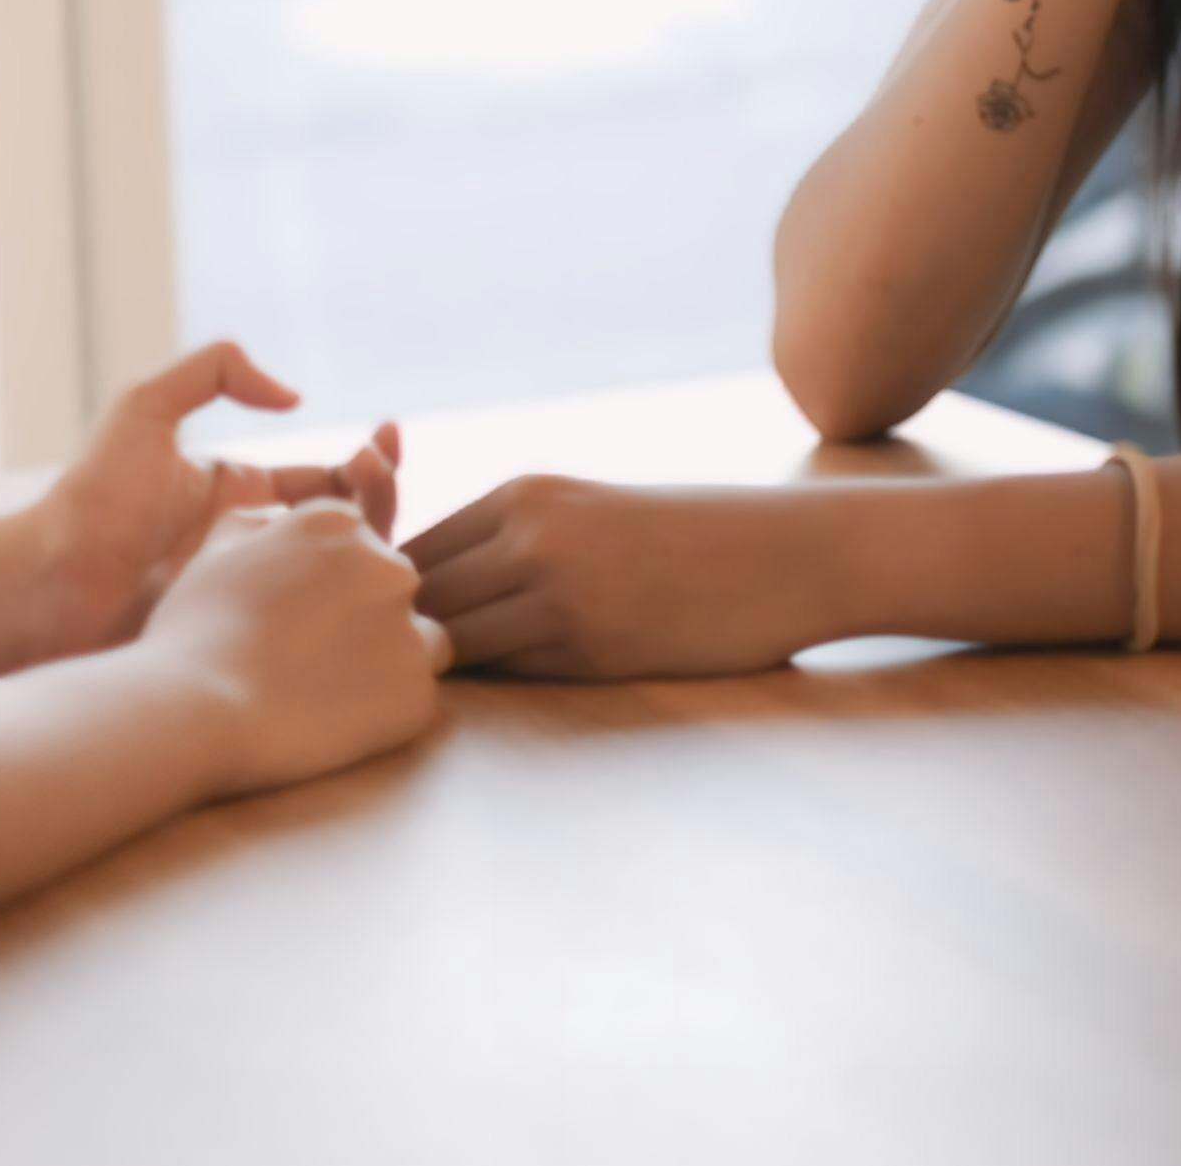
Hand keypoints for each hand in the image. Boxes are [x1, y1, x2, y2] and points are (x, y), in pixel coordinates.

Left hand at [14, 341, 400, 662]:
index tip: (386, 441)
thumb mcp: (145, 408)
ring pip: (335, 576)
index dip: (363, 462)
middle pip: (342, 527)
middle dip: (380, 498)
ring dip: (371, 548)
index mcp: (233, 490)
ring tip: (381, 520)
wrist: (53, 587)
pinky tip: (367, 587)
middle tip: (387, 472)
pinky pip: (310, 625)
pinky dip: (346, 607)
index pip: (320, 478)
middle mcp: (251, 541)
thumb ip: (212, 372)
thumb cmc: (94, 498)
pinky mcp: (248, 638)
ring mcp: (253, 592)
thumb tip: (293, 399)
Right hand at [139, 501, 447, 795]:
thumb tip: (276, 523)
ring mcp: (409, 629)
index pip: (357, 546)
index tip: (296, 616)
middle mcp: (387, 565)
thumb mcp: (216, 549)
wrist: (196, 708)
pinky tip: (336, 722)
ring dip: (390, 659)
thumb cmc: (196, 630)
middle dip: (363, 617)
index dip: (327, 584)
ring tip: (329, 690)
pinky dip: (388, 711)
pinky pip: (418, 697)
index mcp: (339, 523)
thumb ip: (259, 523)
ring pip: (422, 640)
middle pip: (392, 588)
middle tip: (308, 658)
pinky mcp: (418, 692)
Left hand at [405, 478, 836, 680]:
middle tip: (417, 664)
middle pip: (417, 595)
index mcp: (521, 494)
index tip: (415, 621)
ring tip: (461, 681)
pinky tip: (513, 686)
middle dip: (407, 630)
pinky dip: (499, 680)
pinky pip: (510, 669)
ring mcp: (555, 592)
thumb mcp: (583, 510)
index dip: (400, 591)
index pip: (412, 548)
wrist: (780, 554)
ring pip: (451, 639)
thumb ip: (510, 539)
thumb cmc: (683, 535)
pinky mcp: (589, 647)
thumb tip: (430, 588)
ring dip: (446, 662)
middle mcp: (527, 536)